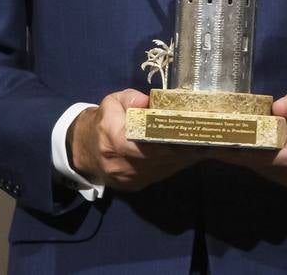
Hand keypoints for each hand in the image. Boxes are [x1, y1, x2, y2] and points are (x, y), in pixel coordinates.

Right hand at [67, 89, 201, 191]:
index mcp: (114, 139)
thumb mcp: (113, 101)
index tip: (187, 132)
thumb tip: (148, 102)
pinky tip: (186, 155)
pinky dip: (173, 165)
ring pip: (162, 169)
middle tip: (202, 137)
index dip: (167, 139)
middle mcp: (120, 163)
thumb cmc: (103, 121)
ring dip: (181, 158)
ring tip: (201, 145)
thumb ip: (131, 99)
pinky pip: (159, 175)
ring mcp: (127, 178)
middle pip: (158, 158)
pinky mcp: (133, 186)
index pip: (145, 143)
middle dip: (181, 148)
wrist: (84, 149)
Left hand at [212, 90, 286, 188]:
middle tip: (215, 146)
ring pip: (267, 171)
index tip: (234, 144)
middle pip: (270, 165)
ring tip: (218, 150)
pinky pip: (270, 174)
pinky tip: (236, 154)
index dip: (257, 152)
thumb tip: (275, 109)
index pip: (283, 155)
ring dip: (244, 161)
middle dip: (242, 156)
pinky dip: (253, 164)